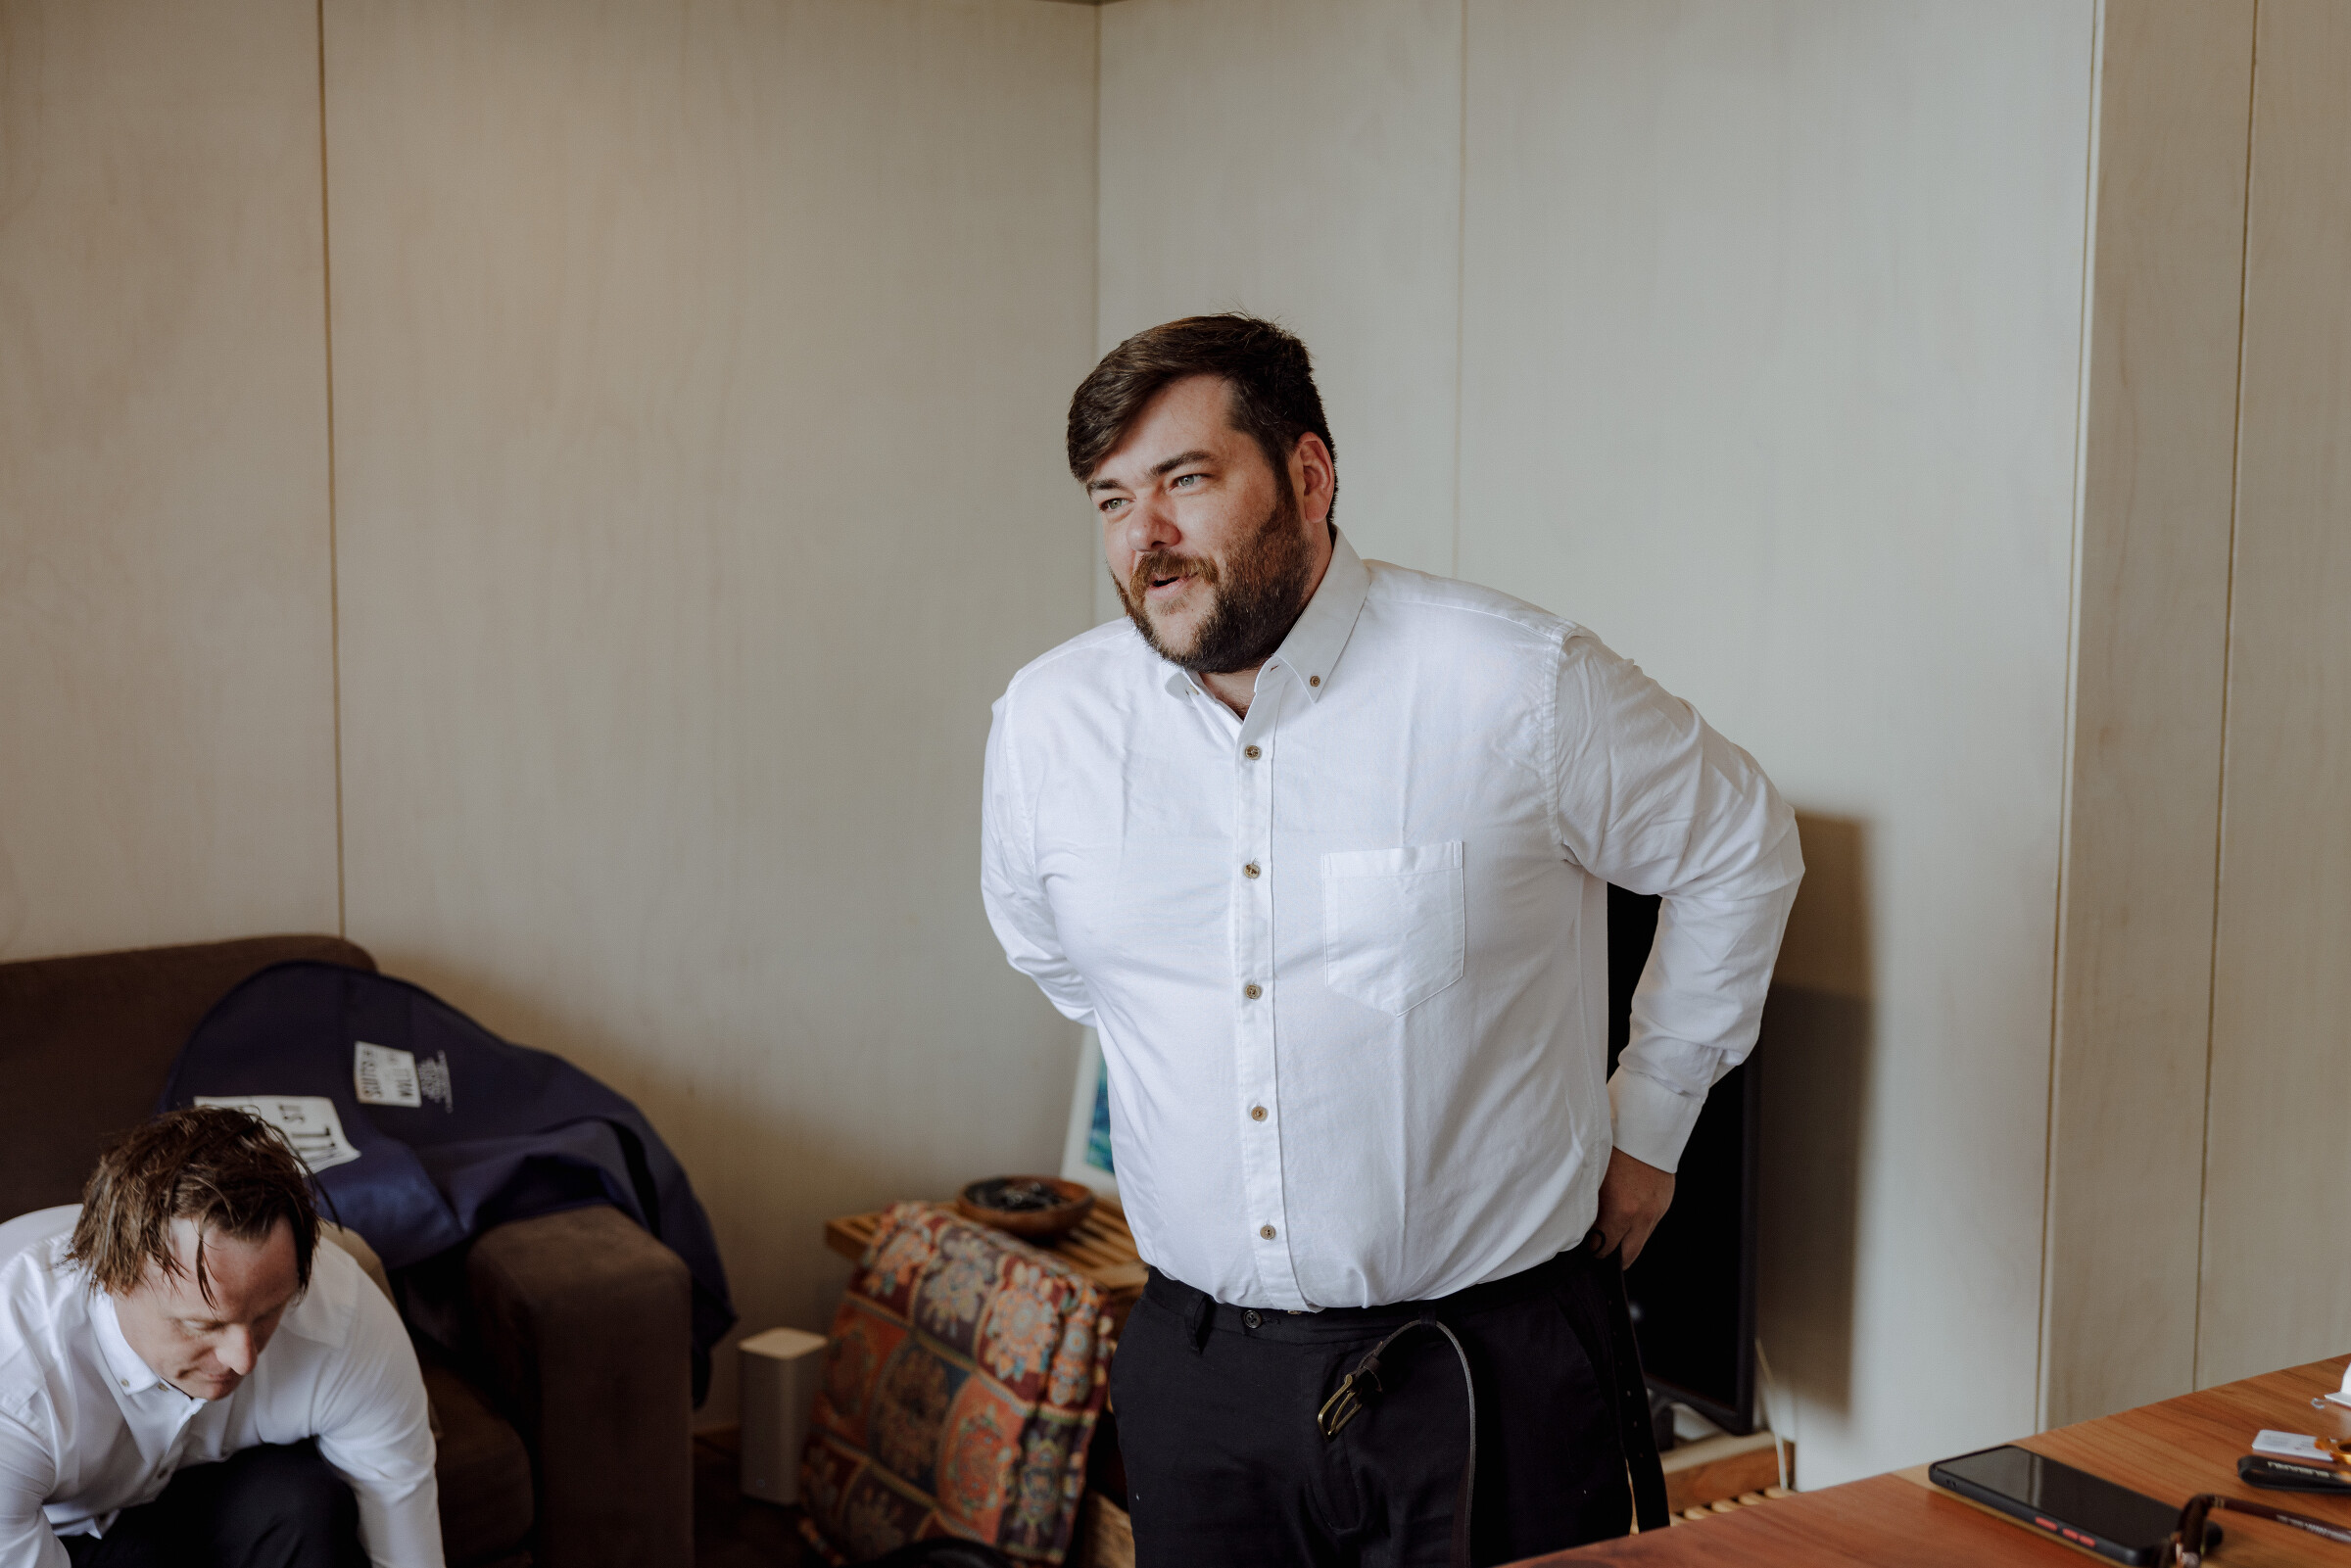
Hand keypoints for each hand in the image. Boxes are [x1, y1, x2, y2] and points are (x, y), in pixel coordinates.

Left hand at [1590, 1146, 1675, 1267]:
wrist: (1645, 1128)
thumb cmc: (1613, 1148)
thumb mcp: (1595, 1178)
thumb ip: (1591, 1207)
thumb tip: (1584, 1227)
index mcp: (1622, 1210)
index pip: (1606, 1247)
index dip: (1593, 1251)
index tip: (1586, 1249)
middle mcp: (1643, 1215)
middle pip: (1628, 1254)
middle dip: (1612, 1257)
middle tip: (1599, 1253)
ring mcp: (1657, 1210)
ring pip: (1641, 1241)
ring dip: (1627, 1243)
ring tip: (1611, 1237)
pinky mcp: (1665, 1203)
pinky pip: (1650, 1225)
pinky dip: (1638, 1227)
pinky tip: (1626, 1219)